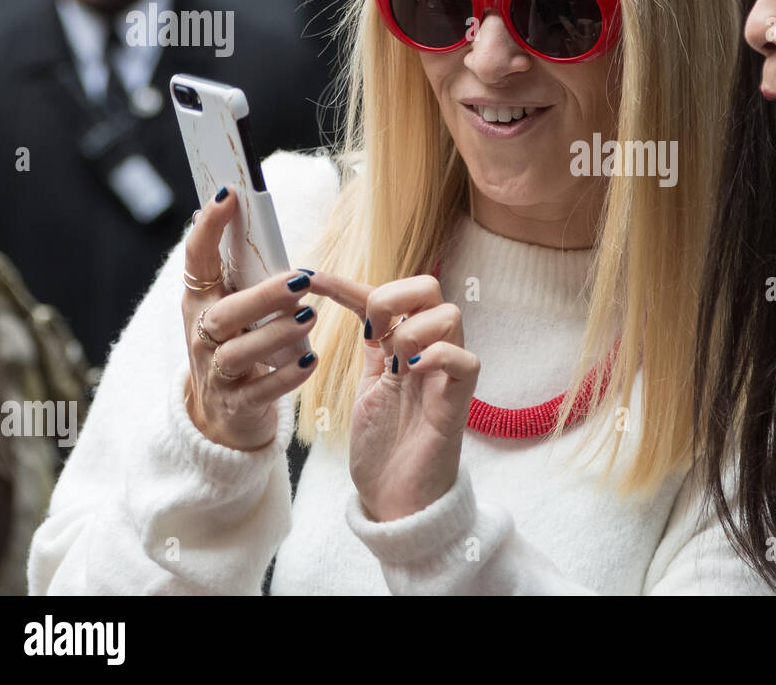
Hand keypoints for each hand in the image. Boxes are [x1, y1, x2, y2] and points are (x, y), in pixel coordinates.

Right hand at [180, 185, 319, 450]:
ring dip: (275, 334)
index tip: (228, 194)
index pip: (196, 260)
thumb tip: (255, 216)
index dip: (208, 228)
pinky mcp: (236, 404)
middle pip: (223, 314)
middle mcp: (201, 336)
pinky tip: (311, 360)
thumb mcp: (234, 306)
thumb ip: (246, 273)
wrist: (223, 415)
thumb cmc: (237, 343)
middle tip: (301, 280)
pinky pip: (260, 392)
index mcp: (200, 301)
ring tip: (310, 317)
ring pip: (238, 353)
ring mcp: (215, 374)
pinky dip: (286, 376)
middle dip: (260, 296)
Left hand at [306, 271, 479, 521]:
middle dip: (395, 294)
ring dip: (413, 328)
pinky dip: (438, 355)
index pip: (383, 298)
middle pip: (430, 288)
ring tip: (395, 360)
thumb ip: (374, 349)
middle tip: (372, 324)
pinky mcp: (460, 399)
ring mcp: (447, 373)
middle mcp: (430, 351)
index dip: (346, 283)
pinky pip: (465, 358)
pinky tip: (411, 371)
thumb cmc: (384, 446)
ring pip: (450, 314)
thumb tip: (360, 311)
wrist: (395, 497)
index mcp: (405, 346)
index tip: (309, 277)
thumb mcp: (369, 387)